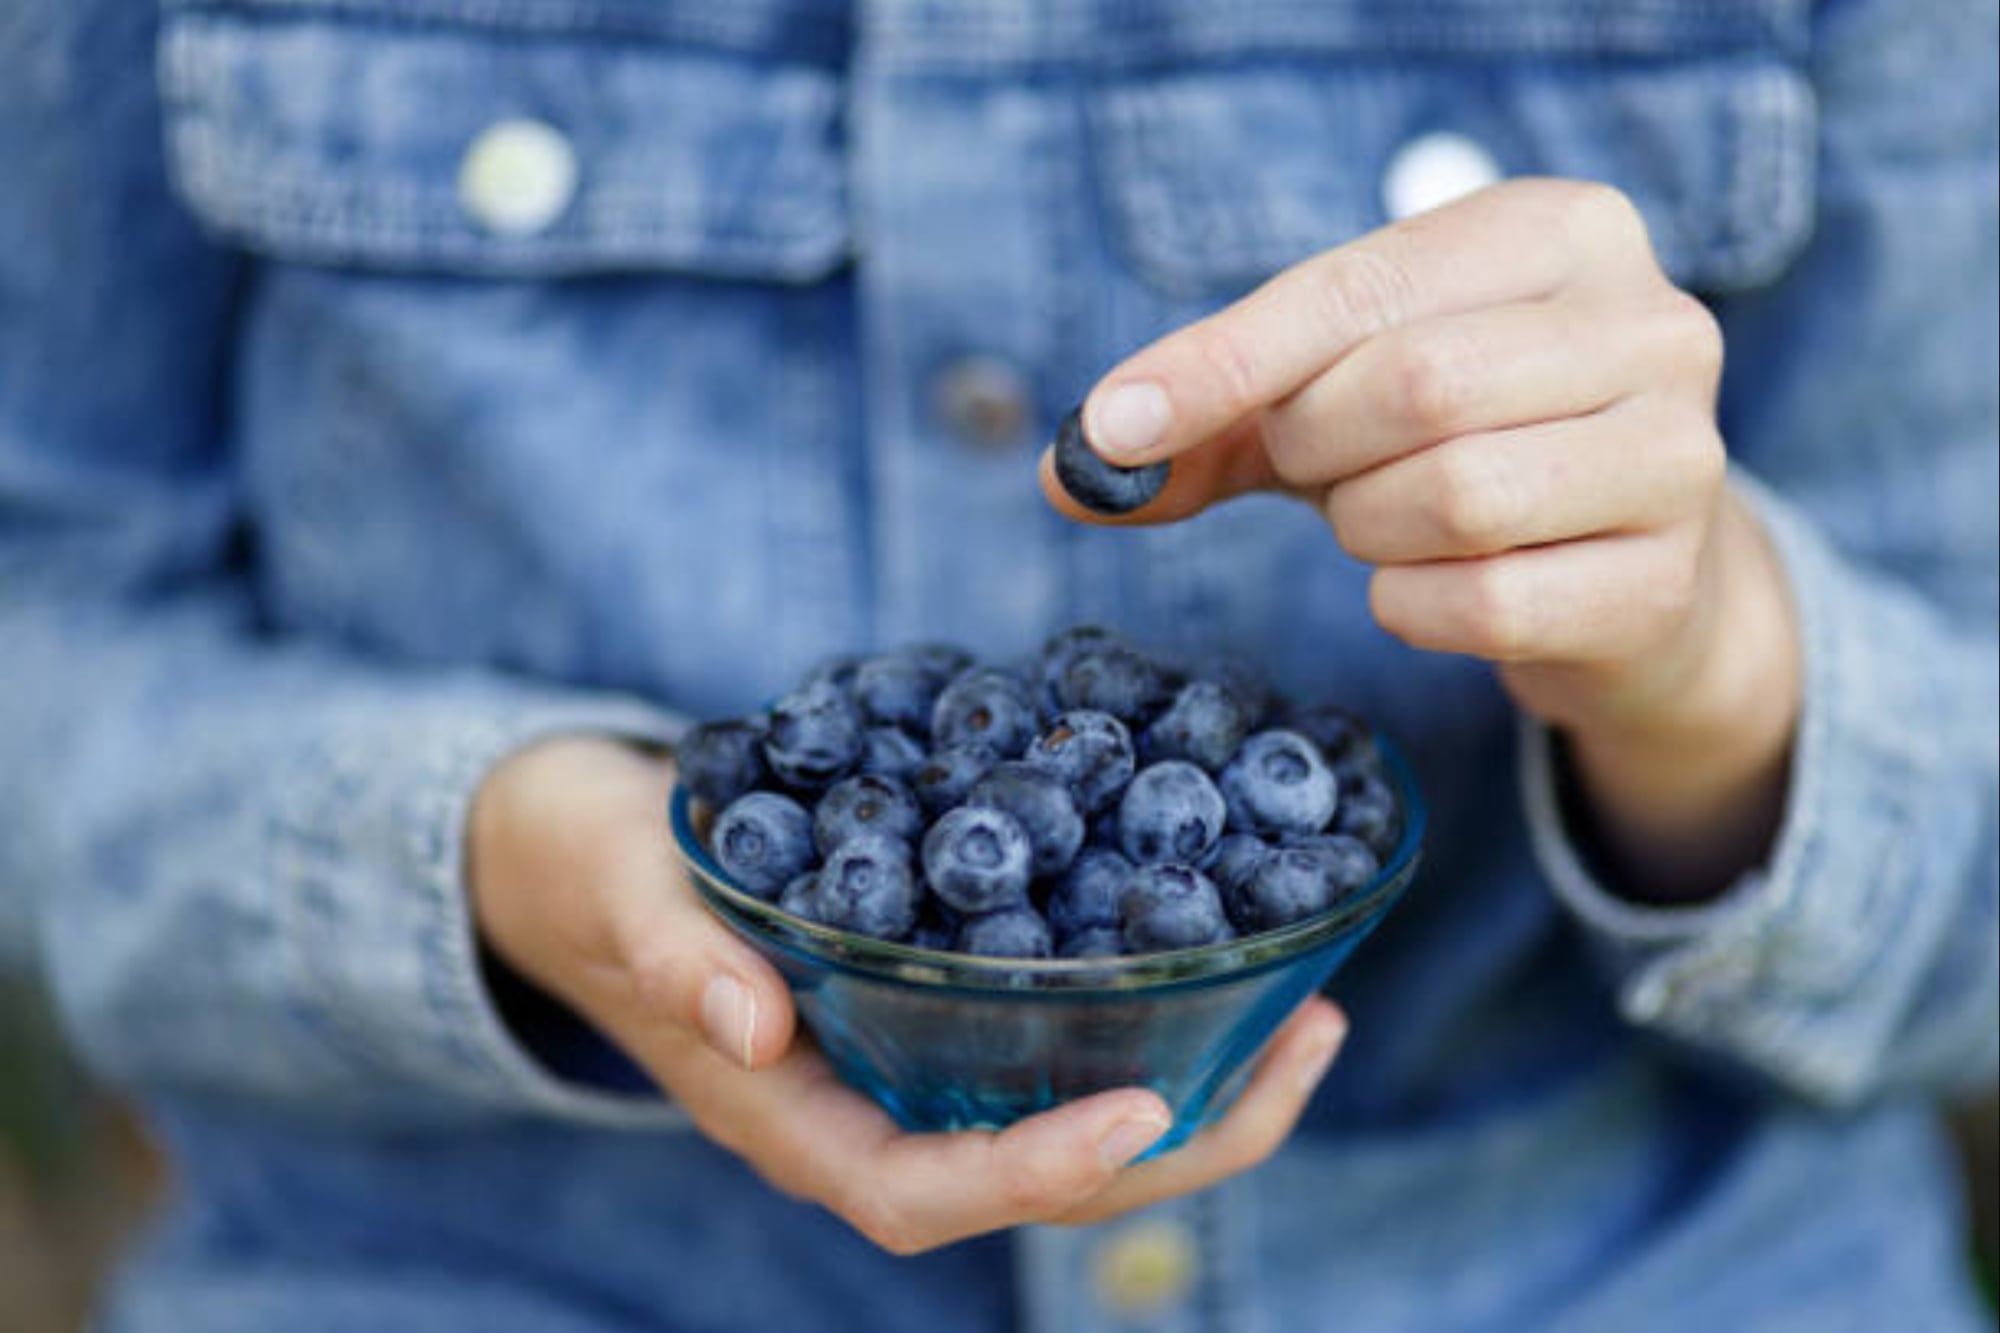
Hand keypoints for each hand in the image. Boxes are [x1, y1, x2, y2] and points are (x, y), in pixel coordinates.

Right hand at [468, 736, 1349, 1252]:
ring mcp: (910, 1080)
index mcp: (791, 1122)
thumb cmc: (602, 872)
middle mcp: (869, 1120)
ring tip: (1312, 1019)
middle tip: (1306, 1045)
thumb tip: (750, 1016)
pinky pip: (1060, 1056)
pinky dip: (1152, 1028)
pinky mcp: (939, 1022)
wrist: (589, 857)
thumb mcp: (622, 895)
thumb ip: (673, 958)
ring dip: (1200, 1094)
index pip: (927, 1194)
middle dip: (1183, 1142)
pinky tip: (1227, 967)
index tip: (1142, 1113)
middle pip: (1042, 1187)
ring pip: (1071, 1133)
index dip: (1036, 1173)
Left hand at [1044, 179, 1799, 894]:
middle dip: (1316, 449)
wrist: (1626, 573)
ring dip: (1367, 528)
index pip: (1359, 289)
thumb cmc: (1461, 449)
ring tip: (1382, 518)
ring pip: (1456, 496)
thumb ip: (1215, 421)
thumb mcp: (1340, 400)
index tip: (1116, 426)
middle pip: (1415, 387)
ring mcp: (1681, 455)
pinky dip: (1412, 608)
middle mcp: (1652, 323)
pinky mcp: (1666, 582)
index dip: (1223, 362)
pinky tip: (1428, 586)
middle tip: (1313, 472)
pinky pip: (1485, 604)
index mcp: (1561, 231)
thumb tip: (1067, 474)